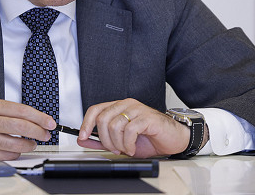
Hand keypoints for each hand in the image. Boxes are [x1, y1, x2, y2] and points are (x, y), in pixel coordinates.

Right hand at [0, 99, 56, 160]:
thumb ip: (13, 112)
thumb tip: (39, 121)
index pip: (22, 110)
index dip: (39, 117)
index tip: (49, 122)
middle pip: (20, 126)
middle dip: (38, 131)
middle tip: (46, 134)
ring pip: (15, 144)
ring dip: (29, 145)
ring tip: (33, 143)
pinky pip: (7, 156)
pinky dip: (16, 153)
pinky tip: (17, 149)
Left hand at [77, 99, 191, 157]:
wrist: (172, 139)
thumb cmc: (149, 138)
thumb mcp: (121, 141)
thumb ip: (102, 140)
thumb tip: (84, 140)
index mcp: (119, 107)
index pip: (96, 110)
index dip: (86, 123)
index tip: (82, 136)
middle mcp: (126, 105)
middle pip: (103, 119)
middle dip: (105, 139)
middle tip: (114, 149)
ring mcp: (137, 109)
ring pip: (114, 125)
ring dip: (118, 143)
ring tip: (125, 149)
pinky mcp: (147, 117)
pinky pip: (129, 130)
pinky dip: (128, 143)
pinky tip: (133, 148)